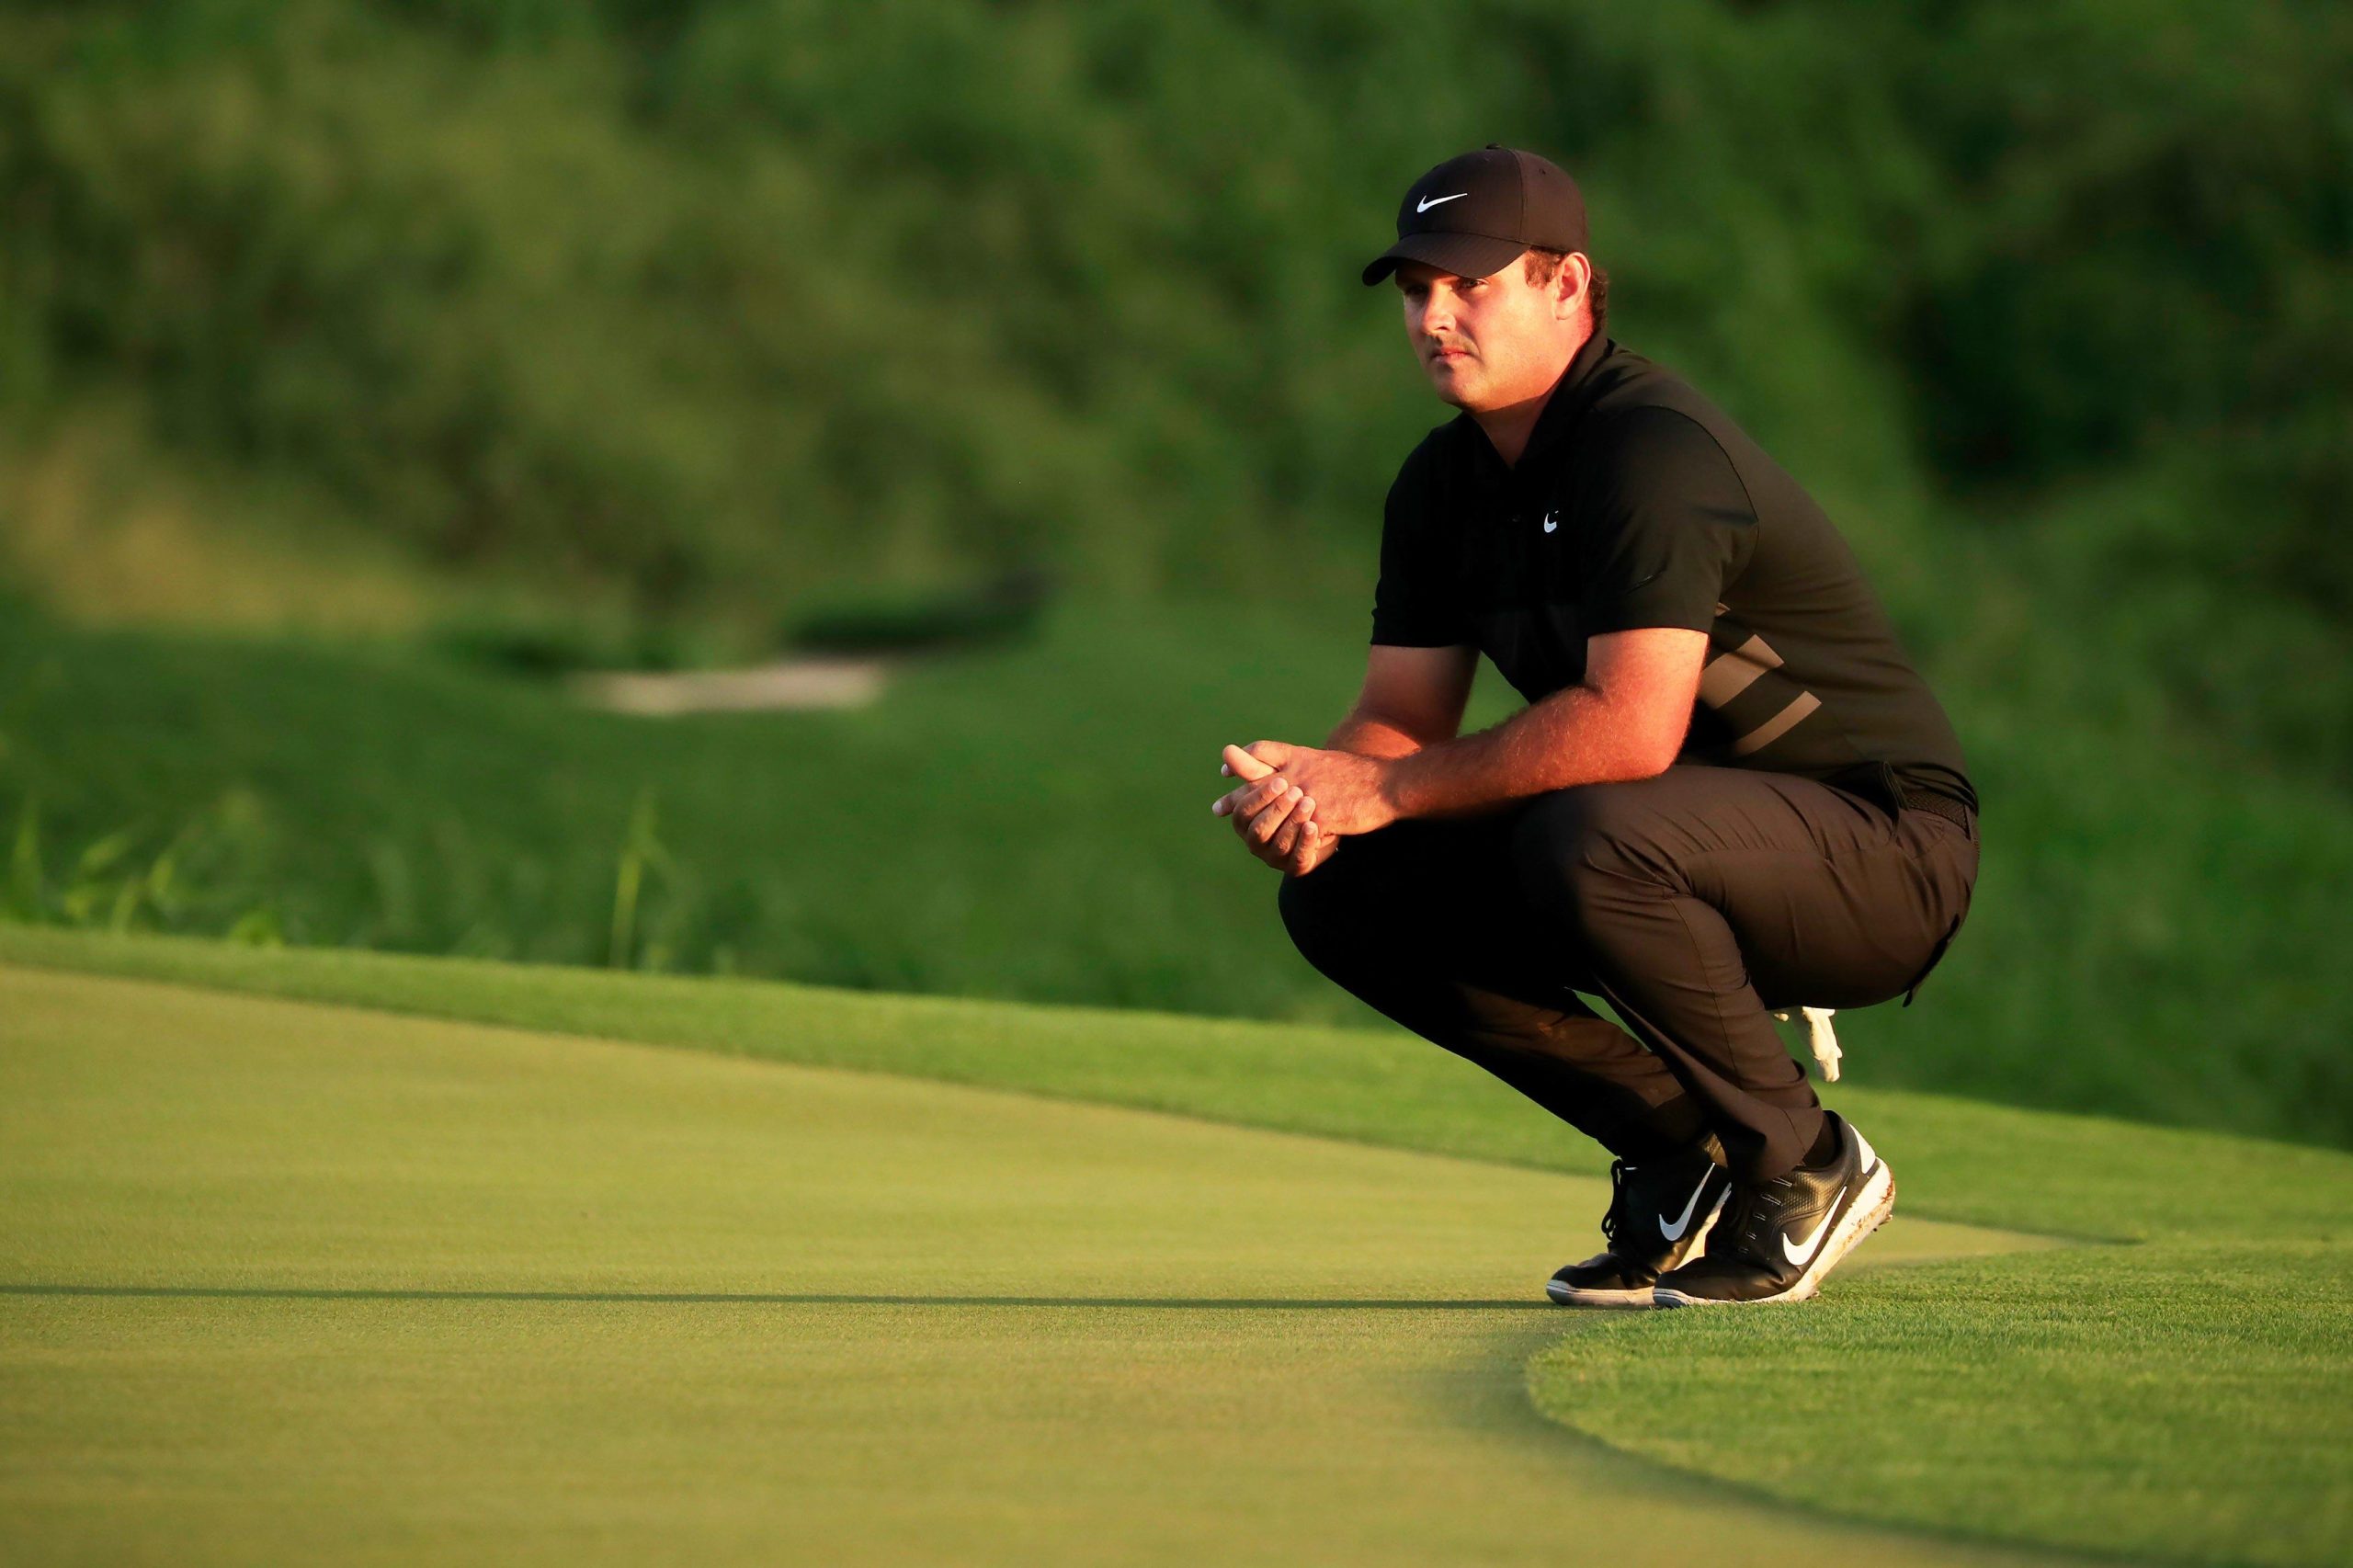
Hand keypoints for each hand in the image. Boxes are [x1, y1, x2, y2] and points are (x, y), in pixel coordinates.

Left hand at [1211, 741, 1397, 837]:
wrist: (1387, 785)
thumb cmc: (1357, 775)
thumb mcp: (1323, 761)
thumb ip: (1297, 765)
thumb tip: (1279, 774)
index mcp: (1300, 758)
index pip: (1262, 751)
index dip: (1241, 760)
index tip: (1225, 770)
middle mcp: (1299, 774)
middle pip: (1257, 783)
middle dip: (1236, 798)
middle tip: (1219, 809)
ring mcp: (1308, 796)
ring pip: (1272, 814)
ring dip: (1259, 825)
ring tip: (1247, 836)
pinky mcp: (1320, 817)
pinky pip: (1298, 834)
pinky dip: (1291, 842)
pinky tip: (1282, 849)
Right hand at [1215, 748, 1338, 875]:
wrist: (1334, 808)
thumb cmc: (1298, 788)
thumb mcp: (1277, 774)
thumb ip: (1253, 764)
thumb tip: (1227, 751)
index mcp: (1244, 822)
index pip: (1242, 812)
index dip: (1260, 797)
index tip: (1281, 780)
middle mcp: (1255, 843)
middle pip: (1258, 830)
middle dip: (1277, 810)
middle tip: (1296, 791)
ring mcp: (1275, 858)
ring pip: (1279, 845)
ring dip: (1293, 823)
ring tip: (1309, 803)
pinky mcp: (1297, 867)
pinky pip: (1299, 859)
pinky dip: (1305, 842)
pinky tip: (1314, 826)